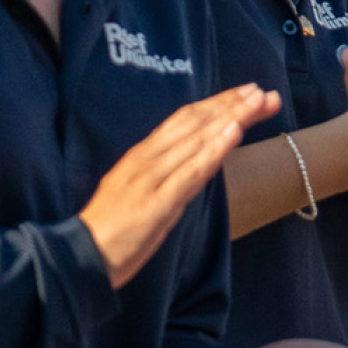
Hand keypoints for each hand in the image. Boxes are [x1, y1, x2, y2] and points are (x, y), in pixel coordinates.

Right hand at [81, 85, 280, 287]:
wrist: (84, 255)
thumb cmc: (111, 227)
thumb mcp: (138, 189)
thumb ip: (164, 172)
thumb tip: (194, 162)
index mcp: (144, 153)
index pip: (185, 119)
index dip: (217, 104)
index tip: (245, 93)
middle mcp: (149, 157)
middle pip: (196, 122)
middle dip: (232, 105)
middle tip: (263, 92)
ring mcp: (154, 177)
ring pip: (198, 139)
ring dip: (231, 117)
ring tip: (259, 102)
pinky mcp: (159, 201)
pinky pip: (192, 170)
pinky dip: (215, 148)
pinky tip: (235, 131)